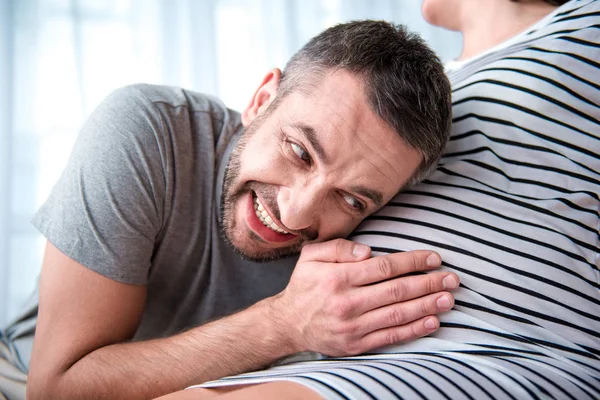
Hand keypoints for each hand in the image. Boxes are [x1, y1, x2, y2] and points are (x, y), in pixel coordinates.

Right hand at [269, 239, 458, 356]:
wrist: (287, 324)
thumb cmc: (304, 286)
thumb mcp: (311, 257)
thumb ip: (338, 248)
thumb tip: (368, 251)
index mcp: (338, 277)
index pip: (384, 267)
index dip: (412, 261)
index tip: (434, 258)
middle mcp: (347, 302)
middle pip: (397, 291)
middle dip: (428, 283)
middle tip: (452, 278)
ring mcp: (353, 326)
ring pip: (397, 314)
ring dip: (427, 306)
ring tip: (449, 298)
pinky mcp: (356, 344)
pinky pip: (390, 336)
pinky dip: (414, 330)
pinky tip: (432, 322)